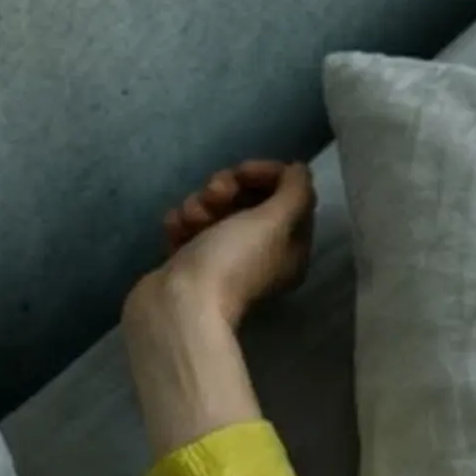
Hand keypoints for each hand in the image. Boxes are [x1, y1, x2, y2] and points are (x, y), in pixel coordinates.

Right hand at [139, 159, 314, 326]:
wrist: (178, 304)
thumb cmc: (233, 261)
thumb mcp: (275, 222)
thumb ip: (295, 191)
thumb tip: (299, 171)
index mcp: (290, 248)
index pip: (288, 196)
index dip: (267, 175)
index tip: (243, 171)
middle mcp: (261, 253)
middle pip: (249, 198)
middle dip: (228, 188)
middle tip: (216, 195)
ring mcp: (224, 256)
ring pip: (214, 207)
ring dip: (200, 204)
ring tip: (192, 221)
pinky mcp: (190, 259)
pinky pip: (188, 224)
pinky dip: (181, 223)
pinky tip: (176, 232)